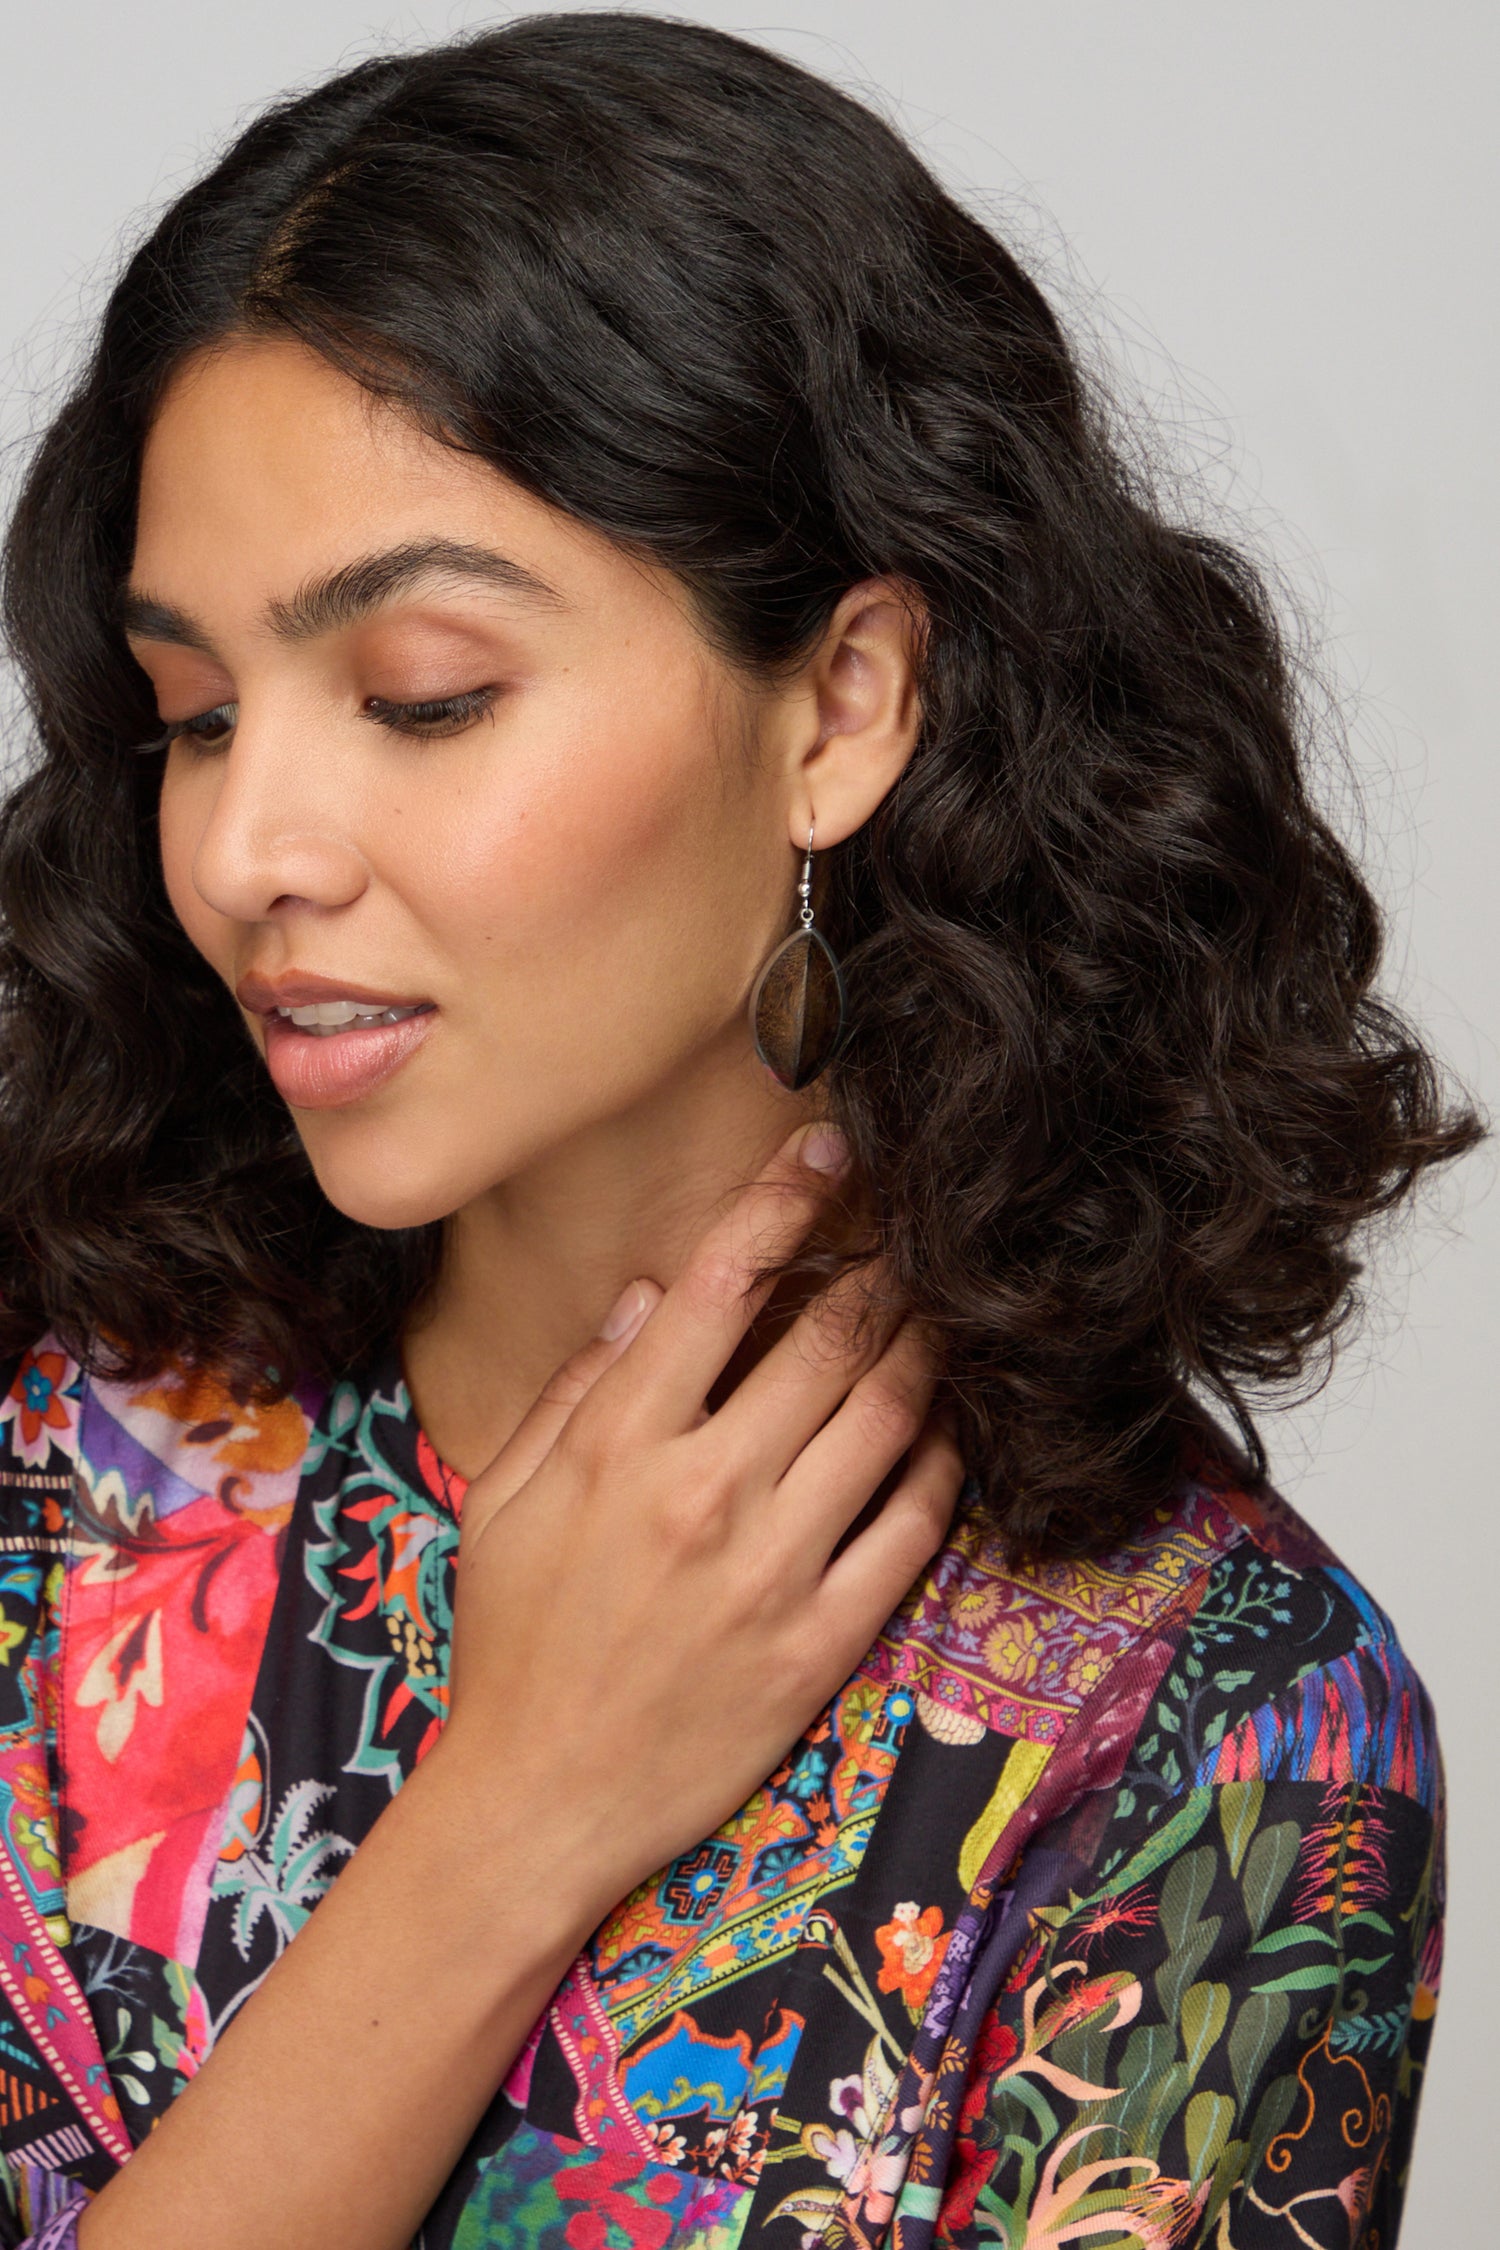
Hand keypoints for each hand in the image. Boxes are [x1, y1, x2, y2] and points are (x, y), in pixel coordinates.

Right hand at [439, 1124, 963, 1917]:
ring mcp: (775, 1567)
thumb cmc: (513, 1644)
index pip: (721, 1282)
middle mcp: (706, 1489)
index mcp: (619, 1442)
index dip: (783, 1201)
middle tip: (912, 1228)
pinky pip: (915, 1528)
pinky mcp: (824, 1639)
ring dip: (927, 1347)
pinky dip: (947, 1463)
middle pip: (828, 1337)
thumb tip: (652, 1297)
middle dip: (882, 1265)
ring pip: (889, 1418)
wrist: (541, 1800)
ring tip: (945, 1307)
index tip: (824, 1152)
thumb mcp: (505, 1502)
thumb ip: (575, 1389)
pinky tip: (953, 1426)